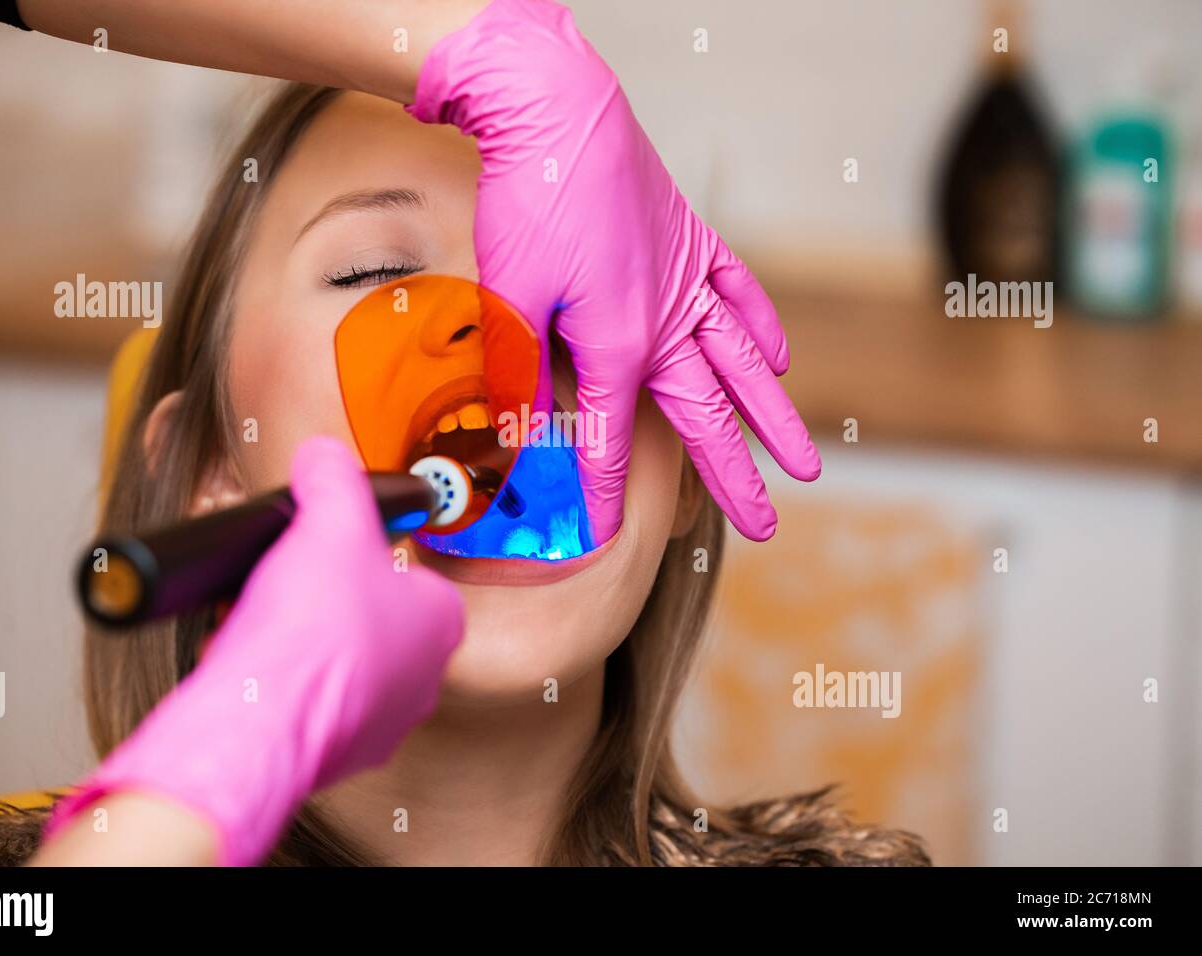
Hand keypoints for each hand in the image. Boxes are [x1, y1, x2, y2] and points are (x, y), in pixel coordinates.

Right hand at [41, 436, 463, 865]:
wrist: (259, 723)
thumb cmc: (312, 632)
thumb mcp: (328, 521)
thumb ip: (332, 479)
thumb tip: (325, 457)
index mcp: (440, 622)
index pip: (408, 572)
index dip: (356, 553)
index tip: (325, 547)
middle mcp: (421, 679)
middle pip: (365, 618)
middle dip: (318, 600)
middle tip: (285, 585)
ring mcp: (379, 723)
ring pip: (332, 663)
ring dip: (293, 641)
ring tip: (258, 621)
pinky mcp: (330, 753)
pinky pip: (299, 703)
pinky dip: (271, 681)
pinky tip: (243, 662)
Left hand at [407, 0, 820, 544]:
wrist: (561, 111)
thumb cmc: (533, 198)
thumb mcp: (510, 297)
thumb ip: (519, 374)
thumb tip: (515, 433)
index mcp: (618, 344)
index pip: (610, 438)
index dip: (606, 492)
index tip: (607, 534)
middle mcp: (667, 322)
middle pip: (706, 418)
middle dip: (733, 479)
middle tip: (765, 526)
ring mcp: (689, 282)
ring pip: (742, 366)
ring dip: (774, 419)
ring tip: (807, 464)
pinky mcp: (694, 242)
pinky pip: (740, 294)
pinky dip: (763, 327)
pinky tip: (781, 358)